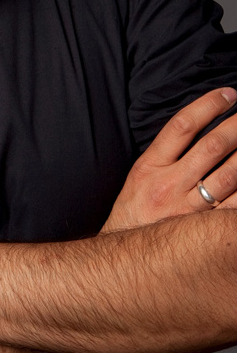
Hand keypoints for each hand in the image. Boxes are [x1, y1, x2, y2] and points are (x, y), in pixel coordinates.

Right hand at [102, 87, 236, 231]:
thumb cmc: (135, 212)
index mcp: (150, 166)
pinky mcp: (204, 231)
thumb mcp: (139, 175)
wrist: (126, 258)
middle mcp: (170, 185)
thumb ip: (165, 154)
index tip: (228, 94)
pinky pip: (234, 208)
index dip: (208, 106)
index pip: (182, 126)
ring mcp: (190, 210)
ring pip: (230, 175)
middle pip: (212, 147)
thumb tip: (195, 128)